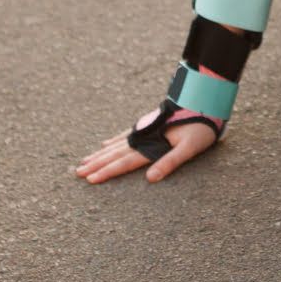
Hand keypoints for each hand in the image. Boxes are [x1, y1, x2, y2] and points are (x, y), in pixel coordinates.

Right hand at [75, 113, 217, 183]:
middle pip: (115, 154)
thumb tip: (150, 178)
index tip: (90, 179)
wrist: (202, 101)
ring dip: (101, 154)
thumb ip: (170, 162)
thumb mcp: (189, 148)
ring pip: (116, 145)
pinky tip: (104, 144)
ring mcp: (143, 130)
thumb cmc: (200, 128)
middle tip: (78, 172)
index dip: (107, 172)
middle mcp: (143, 137)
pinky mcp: (147, 124)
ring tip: (85, 161)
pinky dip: (114, 141)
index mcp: (151, 145)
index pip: (124, 162)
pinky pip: (125, 135)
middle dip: (96, 164)